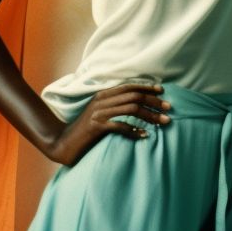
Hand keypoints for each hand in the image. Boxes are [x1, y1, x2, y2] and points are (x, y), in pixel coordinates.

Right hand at [44, 81, 171, 166]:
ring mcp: (98, 113)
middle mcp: (102, 101)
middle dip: (154, 101)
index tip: (162, 91)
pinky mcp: (96, 126)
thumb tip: (136, 106)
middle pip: (134, 96)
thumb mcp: (99, 115)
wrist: (63, 144)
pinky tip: (144, 135)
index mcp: (103, 95)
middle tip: (169, 108)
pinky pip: (120, 126)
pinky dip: (135, 130)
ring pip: (131, 109)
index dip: (147, 87)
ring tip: (164, 122)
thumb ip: (114, 107)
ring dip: (150, 115)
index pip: (129, 86)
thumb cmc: (84, 131)